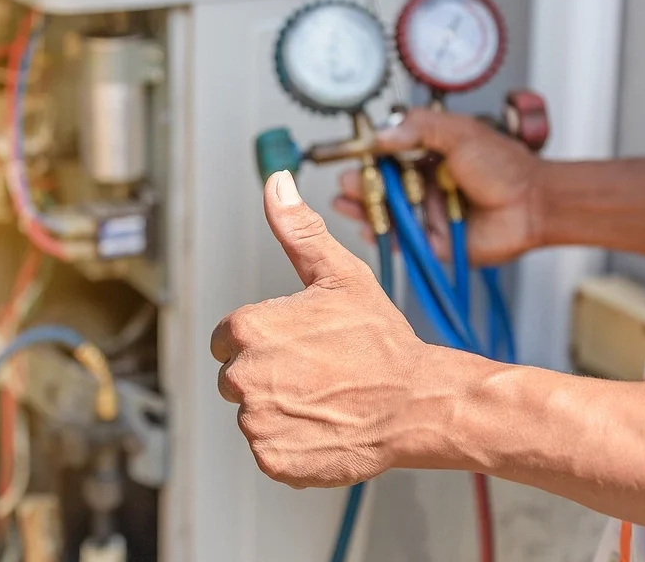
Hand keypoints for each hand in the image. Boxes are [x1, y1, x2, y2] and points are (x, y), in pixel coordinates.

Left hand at [211, 171, 430, 488]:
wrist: (417, 403)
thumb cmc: (381, 341)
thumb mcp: (339, 275)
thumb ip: (297, 231)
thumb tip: (276, 184)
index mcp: (248, 330)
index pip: (226, 340)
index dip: (263, 340)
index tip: (297, 345)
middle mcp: (243, 377)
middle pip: (236, 377)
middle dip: (268, 374)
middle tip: (316, 372)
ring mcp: (258, 422)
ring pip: (253, 414)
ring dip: (280, 409)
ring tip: (324, 398)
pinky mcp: (274, 459)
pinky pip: (269, 449)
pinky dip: (291, 443)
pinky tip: (323, 425)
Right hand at [333, 108, 545, 264]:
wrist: (533, 204)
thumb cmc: (504, 166)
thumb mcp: (460, 133)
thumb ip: (419, 128)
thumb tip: (381, 135)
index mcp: (427, 157)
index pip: (387, 155)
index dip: (367, 157)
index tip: (351, 155)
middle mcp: (422, 185)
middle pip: (379, 186)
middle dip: (359, 185)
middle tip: (346, 182)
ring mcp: (424, 214)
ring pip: (384, 213)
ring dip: (362, 208)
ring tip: (344, 203)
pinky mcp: (429, 241)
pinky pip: (398, 240)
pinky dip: (380, 235)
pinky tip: (365, 226)